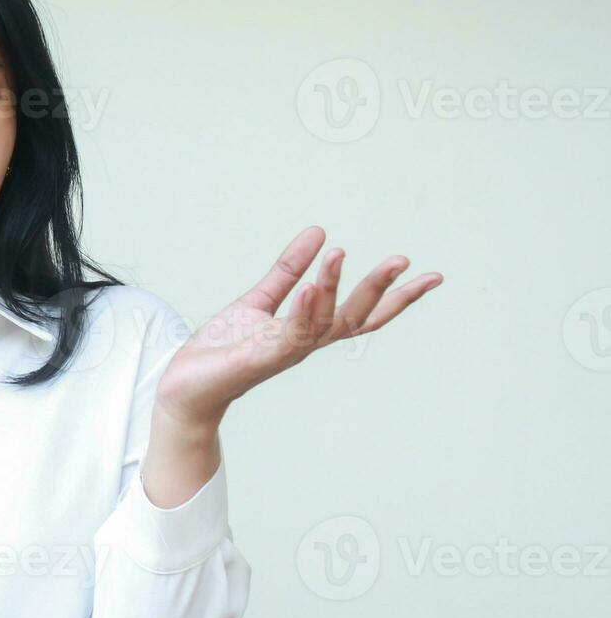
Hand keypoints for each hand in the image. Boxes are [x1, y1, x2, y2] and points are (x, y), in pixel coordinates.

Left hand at [155, 225, 443, 425]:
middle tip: (405, 261)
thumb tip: (319, 230)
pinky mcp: (260, 358)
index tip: (431, 277)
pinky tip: (310, 286)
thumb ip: (288, 270)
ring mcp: (284, 353)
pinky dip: (302, 310)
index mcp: (308, 331)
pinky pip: (289, 333)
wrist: (186, 386)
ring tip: (341, 253)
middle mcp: (304, 344)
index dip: (395, 295)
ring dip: (334, 287)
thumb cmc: (224, 349)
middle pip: (355, 318)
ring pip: (322, 322)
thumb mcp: (259, 300)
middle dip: (380, 291)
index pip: (362, 313)